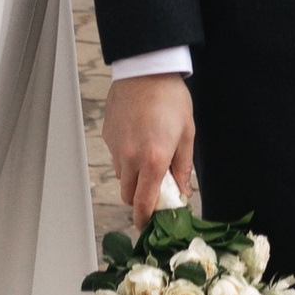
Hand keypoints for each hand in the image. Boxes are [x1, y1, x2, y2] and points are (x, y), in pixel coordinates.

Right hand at [103, 74, 195, 222]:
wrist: (146, 68)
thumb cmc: (171, 98)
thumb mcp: (187, 133)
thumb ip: (183, 167)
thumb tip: (183, 193)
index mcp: (153, 159)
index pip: (144, 203)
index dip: (145, 219)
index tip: (149, 225)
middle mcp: (130, 157)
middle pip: (128, 195)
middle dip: (140, 199)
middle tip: (155, 189)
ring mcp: (116, 146)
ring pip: (121, 176)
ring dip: (133, 177)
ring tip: (148, 156)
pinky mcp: (107, 135)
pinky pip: (115, 156)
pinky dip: (125, 157)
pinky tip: (138, 138)